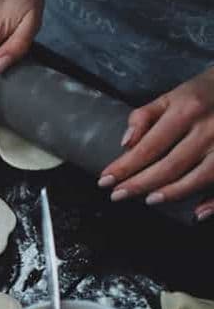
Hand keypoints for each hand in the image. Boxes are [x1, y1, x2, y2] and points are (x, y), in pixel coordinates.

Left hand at [99, 68, 213, 221]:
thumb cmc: (200, 95)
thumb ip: (143, 117)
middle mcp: (209, 129)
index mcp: (187, 111)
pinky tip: (197, 213)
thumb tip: (125, 143)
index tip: (105, 180)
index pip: (149, 146)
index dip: (125, 166)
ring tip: (149, 200)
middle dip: (141, 183)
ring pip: (200, 176)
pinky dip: (213, 202)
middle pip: (171, 164)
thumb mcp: (170, 97)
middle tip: (118, 195)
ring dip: (173, 192)